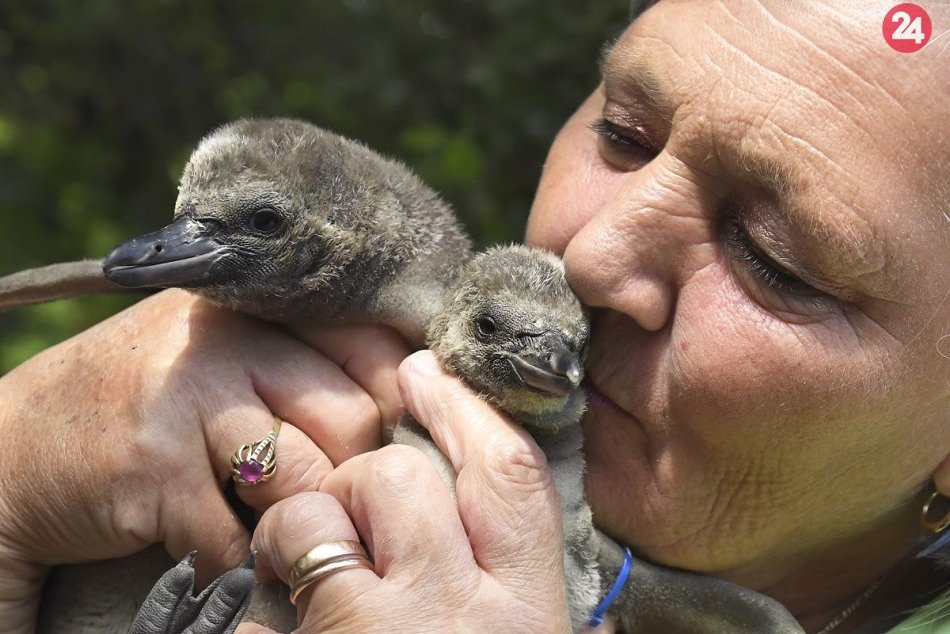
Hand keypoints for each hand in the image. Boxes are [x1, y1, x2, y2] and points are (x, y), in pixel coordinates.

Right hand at [0, 289, 409, 632]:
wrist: (18, 445)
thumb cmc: (150, 402)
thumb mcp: (220, 349)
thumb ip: (299, 356)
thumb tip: (410, 388)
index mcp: (255, 307)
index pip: (373, 347)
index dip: (394, 403)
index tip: (382, 438)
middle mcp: (225, 340)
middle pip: (352, 420)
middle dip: (346, 473)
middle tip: (317, 490)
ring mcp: (187, 401)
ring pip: (303, 480)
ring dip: (292, 520)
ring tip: (263, 515)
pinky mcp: (155, 469)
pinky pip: (239, 537)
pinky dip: (234, 557)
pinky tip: (209, 537)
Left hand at [243, 351, 572, 632]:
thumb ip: (533, 607)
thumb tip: (590, 605)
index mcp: (530, 613)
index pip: (515, 477)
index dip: (466, 410)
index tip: (424, 370)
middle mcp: (472, 614)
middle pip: (412, 476)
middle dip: (367, 474)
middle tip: (346, 506)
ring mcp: (397, 627)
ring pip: (345, 497)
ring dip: (311, 514)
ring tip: (296, 561)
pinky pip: (293, 548)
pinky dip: (274, 560)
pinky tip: (270, 606)